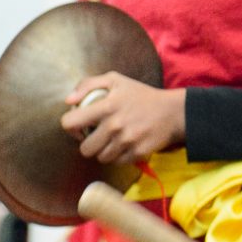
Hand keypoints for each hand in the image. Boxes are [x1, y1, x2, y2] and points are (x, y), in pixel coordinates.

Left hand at [62, 73, 184, 167]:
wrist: (172, 112)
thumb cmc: (141, 95)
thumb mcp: (115, 80)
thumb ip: (87, 85)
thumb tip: (68, 101)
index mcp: (106, 106)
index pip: (70, 123)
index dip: (70, 126)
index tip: (79, 126)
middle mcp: (115, 126)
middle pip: (85, 149)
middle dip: (88, 143)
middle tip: (97, 136)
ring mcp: (127, 141)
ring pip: (100, 158)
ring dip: (103, 151)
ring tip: (112, 140)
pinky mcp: (137, 153)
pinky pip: (116, 162)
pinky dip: (118, 156)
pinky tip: (124, 145)